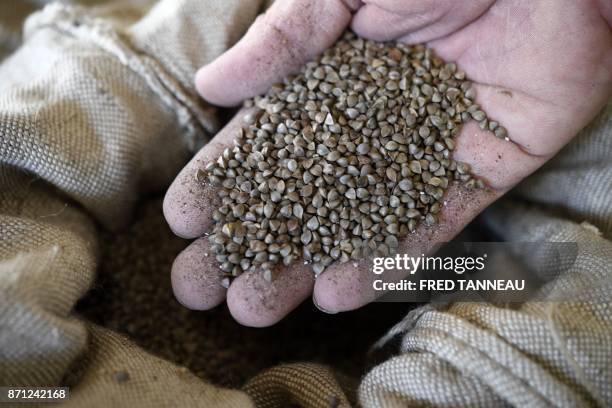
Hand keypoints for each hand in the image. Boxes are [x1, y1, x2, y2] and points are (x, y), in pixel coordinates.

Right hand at [163, 0, 611, 325]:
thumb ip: (284, 36)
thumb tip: (212, 85)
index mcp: (330, 77)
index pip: (265, 139)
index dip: (224, 180)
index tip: (184, 221)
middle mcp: (367, 122)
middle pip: (300, 192)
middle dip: (252, 240)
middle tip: (202, 288)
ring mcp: (418, 152)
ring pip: (353, 220)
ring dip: (305, 264)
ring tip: (257, 307)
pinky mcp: (472, 173)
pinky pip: (425, 223)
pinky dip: (385, 258)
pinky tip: (338, 293)